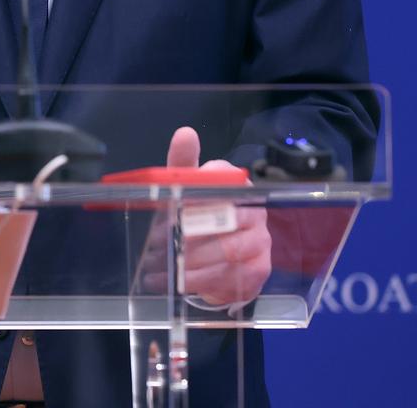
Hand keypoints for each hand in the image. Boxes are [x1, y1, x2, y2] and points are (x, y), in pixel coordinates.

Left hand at [163, 127, 271, 306]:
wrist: (225, 256)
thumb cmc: (201, 213)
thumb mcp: (188, 187)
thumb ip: (183, 162)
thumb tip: (185, 133)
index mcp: (236, 185)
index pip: (220, 181)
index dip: (192, 196)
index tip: (169, 210)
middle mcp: (254, 209)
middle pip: (222, 220)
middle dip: (185, 235)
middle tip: (155, 246)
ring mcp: (261, 240)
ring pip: (226, 251)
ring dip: (189, 263)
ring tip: (158, 268)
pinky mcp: (259, 268)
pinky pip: (230, 276)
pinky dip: (198, 282)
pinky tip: (175, 283)